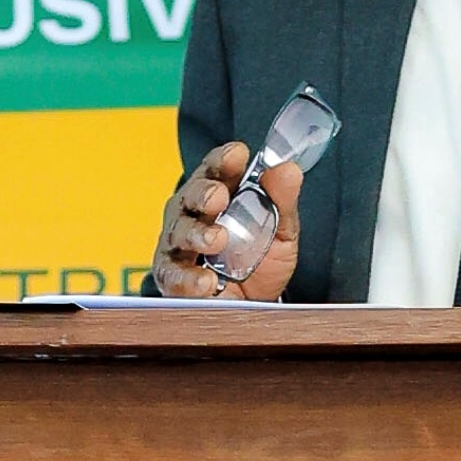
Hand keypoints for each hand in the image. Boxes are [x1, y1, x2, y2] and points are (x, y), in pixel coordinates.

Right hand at [151, 143, 304, 300]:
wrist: (254, 305)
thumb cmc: (259, 259)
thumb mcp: (281, 229)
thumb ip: (283, 200)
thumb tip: (289, 169)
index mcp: (219, 192)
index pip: (216, 168)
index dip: (223, 160)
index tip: (237, 154)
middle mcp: (193, 214)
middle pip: (191, 196)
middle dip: (203, 194)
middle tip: (218, 198)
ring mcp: (179, 245)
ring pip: (179, 233)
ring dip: (196, 235)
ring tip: (215, 240)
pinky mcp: (172, 278)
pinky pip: (173, 275)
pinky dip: (188, 278)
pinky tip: (206, 282)